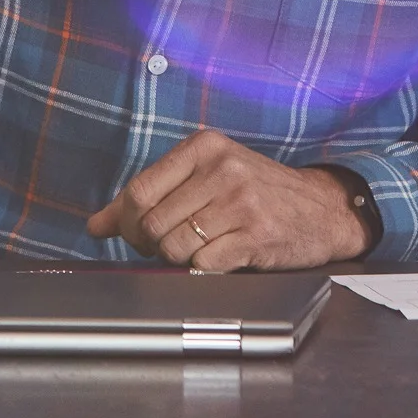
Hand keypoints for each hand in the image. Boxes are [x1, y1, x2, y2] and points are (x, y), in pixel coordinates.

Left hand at [84, 129, 368, 272]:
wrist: (321, 210)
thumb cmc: (257, 193)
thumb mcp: (205, 179)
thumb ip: (149, 197)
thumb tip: (95, 224)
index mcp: (205, 147)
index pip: (139, 191)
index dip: (129, 223)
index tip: (140, 234)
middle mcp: (223, 168)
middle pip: (153, 224)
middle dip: (152, 246)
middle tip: (169, 247)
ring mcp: (242, 201)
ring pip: (175, 247)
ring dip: (178, 260)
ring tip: (198, 251)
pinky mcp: (256, 235)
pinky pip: (203, 264)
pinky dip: (203, 270)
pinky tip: (220, 258)